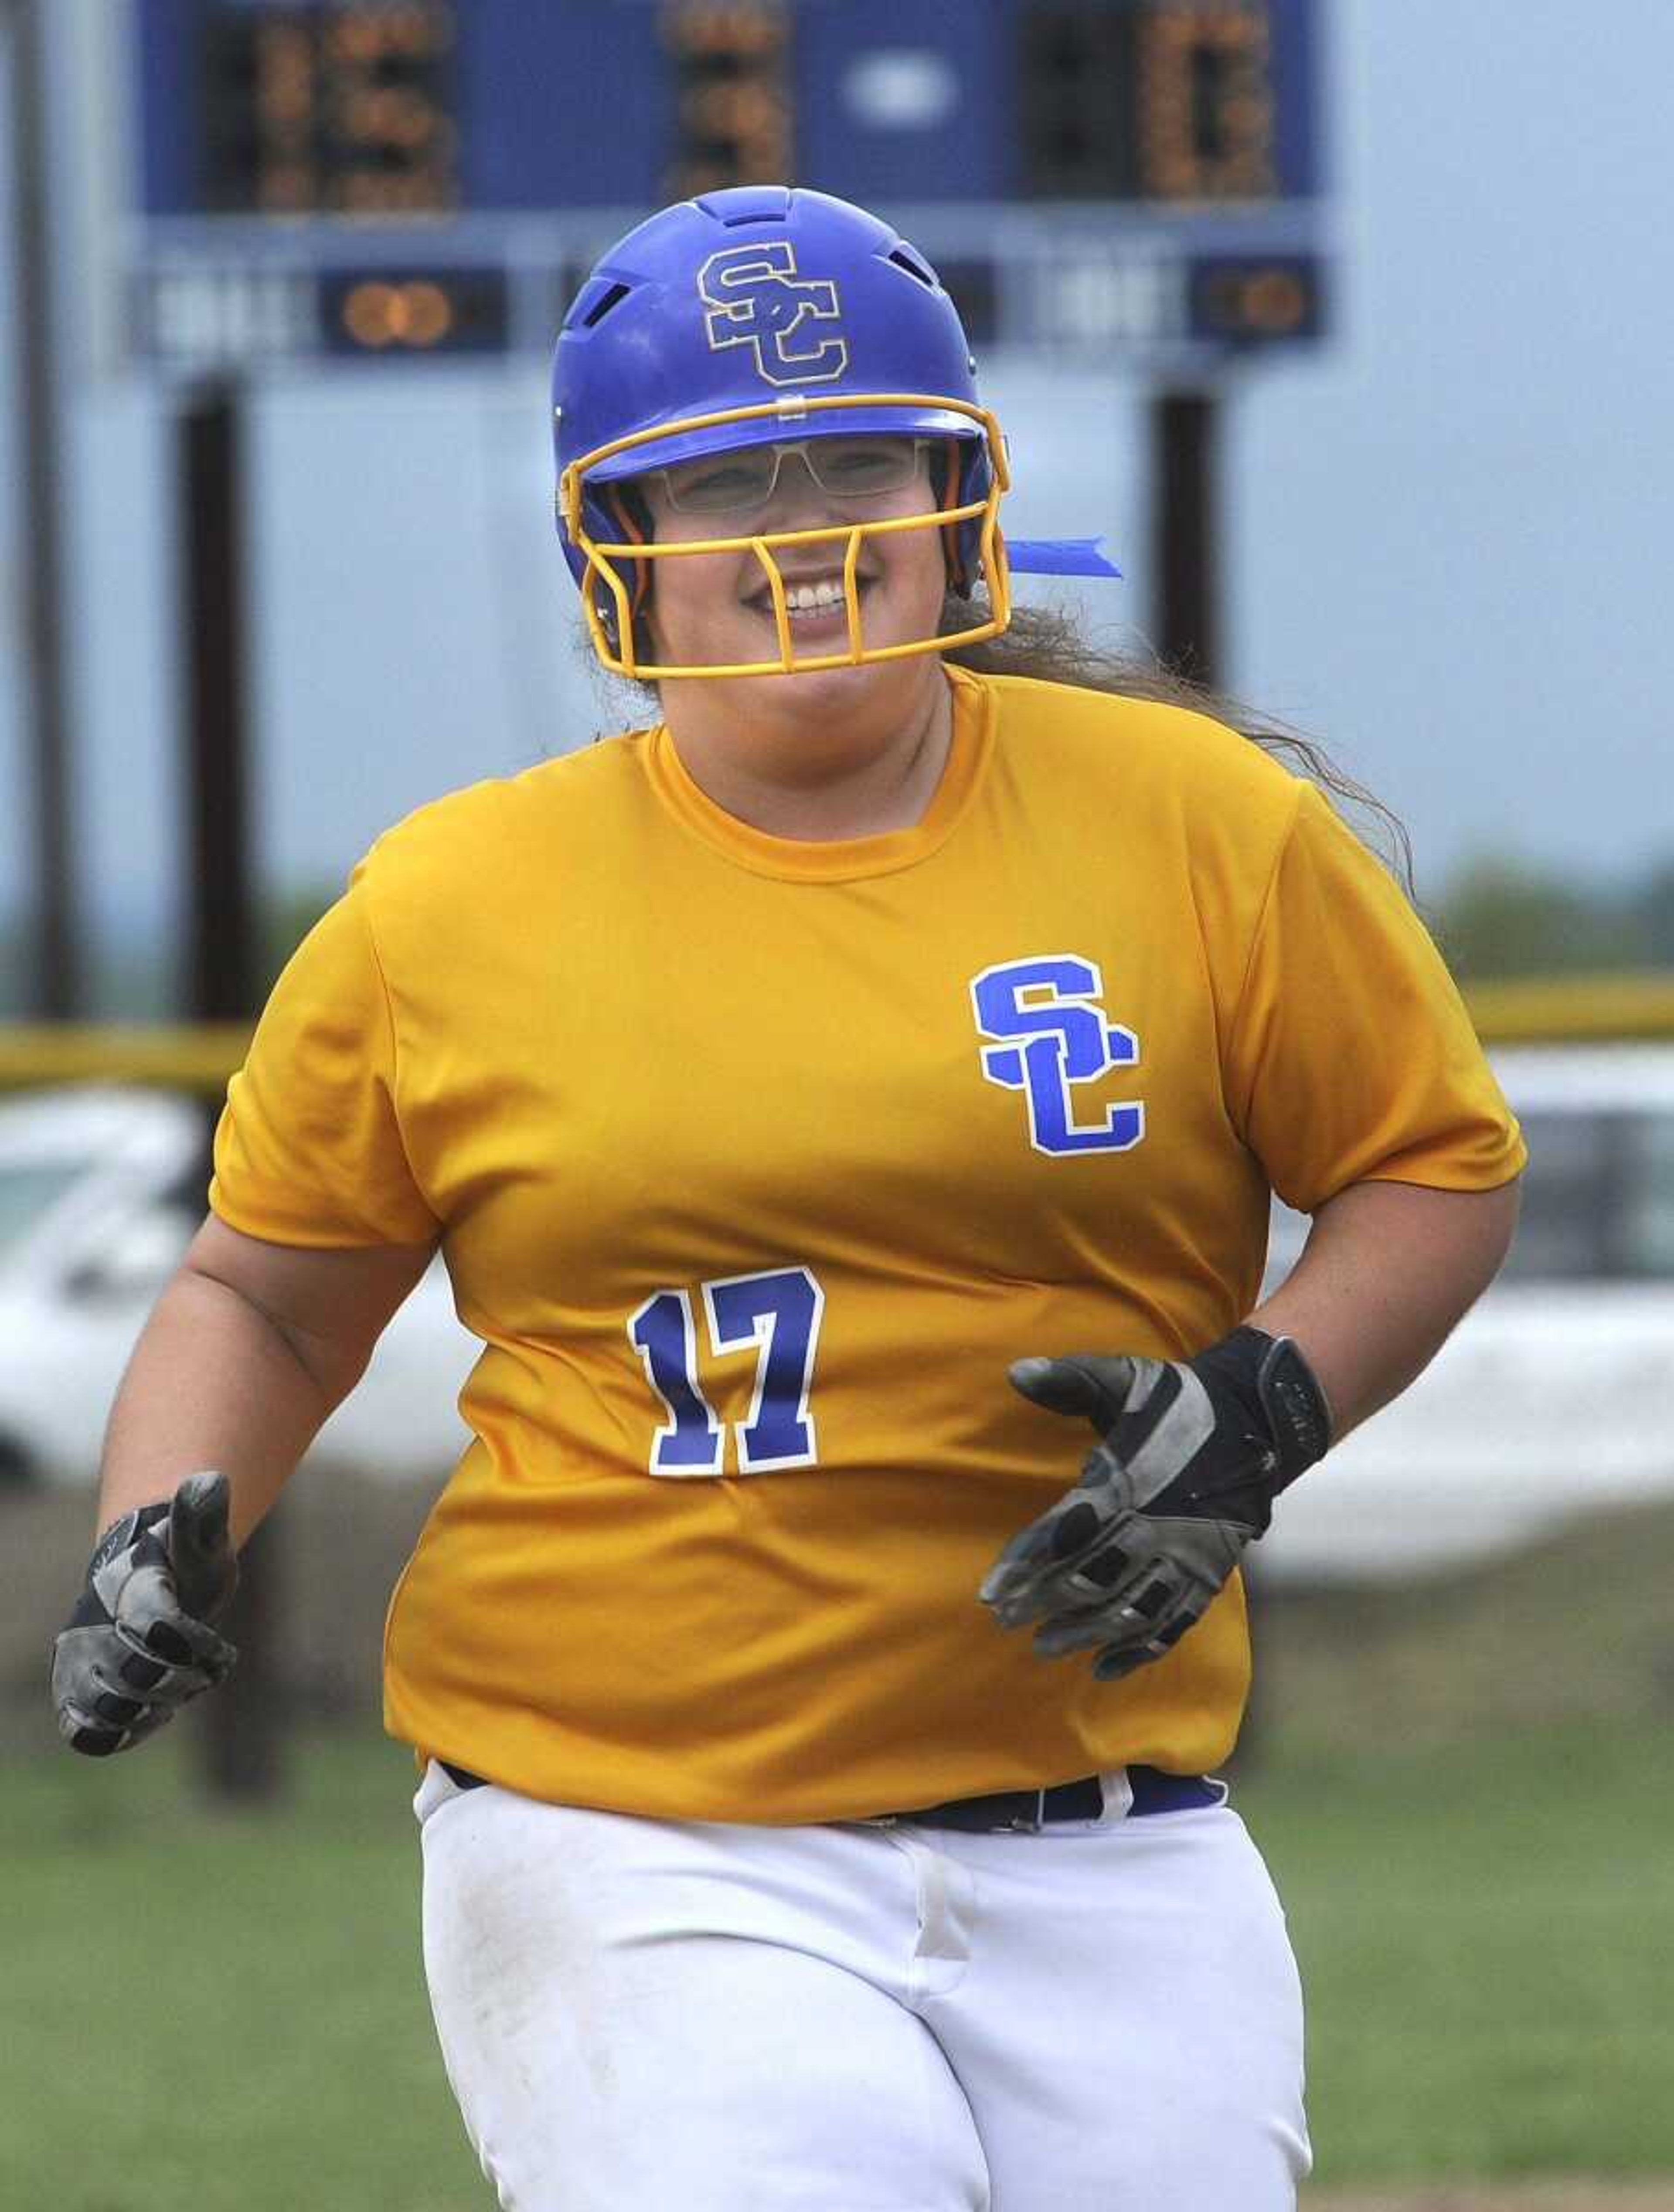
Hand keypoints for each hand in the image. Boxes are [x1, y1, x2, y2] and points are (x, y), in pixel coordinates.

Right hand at [51, 1472, 239, 1755]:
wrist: (144, 1582)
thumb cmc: (181, 1561)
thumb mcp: (202, 1538)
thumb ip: (205, 1516)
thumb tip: (210, 1480)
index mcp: (130, 1587)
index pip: (159, 1627)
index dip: (195, 1646)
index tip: (220, 1651)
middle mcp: (93, 1628)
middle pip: (140, 1679)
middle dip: (183, 1680)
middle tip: (203, 1669)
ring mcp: (79, 1667)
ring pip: (114, 1713)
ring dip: (160, 1707)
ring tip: (182, 1685)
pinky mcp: (75, 1703)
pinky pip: (93, 1736)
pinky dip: (132, 1731)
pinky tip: (158, 1708)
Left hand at [979, 1327, 1329, 1681]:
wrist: (1256, 1422)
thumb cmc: (1178, 1403)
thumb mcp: (1125, 1379)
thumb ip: (1070, 1379)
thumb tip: (1014, 1371)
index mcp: (1127, 1481)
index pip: (1065, 1532)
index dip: (1025, 1564)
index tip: (990, 1592)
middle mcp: (1155, 1526)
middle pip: (1091, 1577)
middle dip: (1044, 1602)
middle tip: (1006, 1621)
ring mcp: (1186, 1557)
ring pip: (1129, 1608)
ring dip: (1085, 1631)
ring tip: (1046, 1647)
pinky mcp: (1209, 1576)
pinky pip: (1174, 1623)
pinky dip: (1140, 1651)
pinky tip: (1105, 1668)